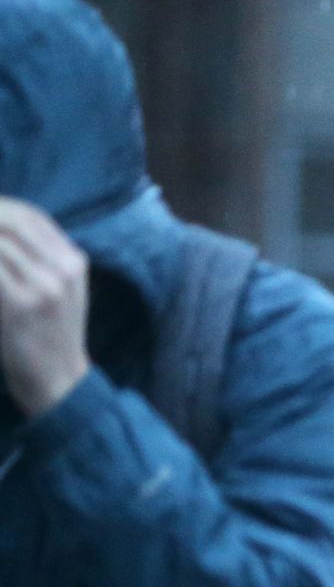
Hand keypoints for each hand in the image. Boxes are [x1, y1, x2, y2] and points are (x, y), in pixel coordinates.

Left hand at [0, 197, 91, 416]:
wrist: (57, 379)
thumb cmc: (50, 333)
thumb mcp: (62, 291)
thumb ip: (41, 259)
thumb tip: (4, 226)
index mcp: (74, 262)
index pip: (31, 216)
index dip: (0, 207)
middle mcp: (63, 269)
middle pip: (11, 222)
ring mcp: (43, 287)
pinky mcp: (20, 305)